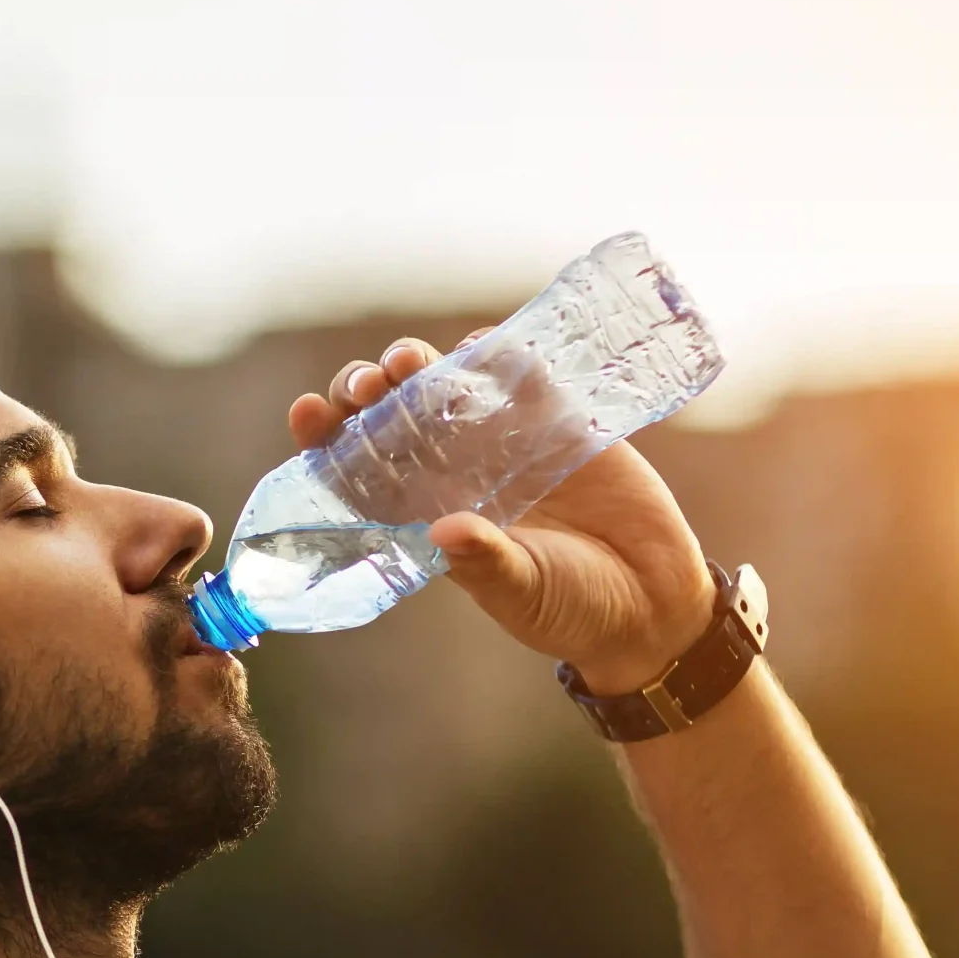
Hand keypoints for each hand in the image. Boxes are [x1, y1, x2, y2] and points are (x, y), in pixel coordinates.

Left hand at [290, 336, 715, 693]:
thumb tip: (447, 532)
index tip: (306, 413)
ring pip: (444, 386)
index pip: (358, 471)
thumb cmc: (572, 608)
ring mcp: (502, 442)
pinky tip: (477, 348)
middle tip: (367, 386)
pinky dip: (496, 356)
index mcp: (425, 517)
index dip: (326, 438)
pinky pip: (518, 375)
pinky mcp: (557, 422)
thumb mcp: (524, 592)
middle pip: (390, 417)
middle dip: (368, 391)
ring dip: (420, 365)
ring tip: (408, 362)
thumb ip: (486, 564)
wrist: (652, 601)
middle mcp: (453, 473)